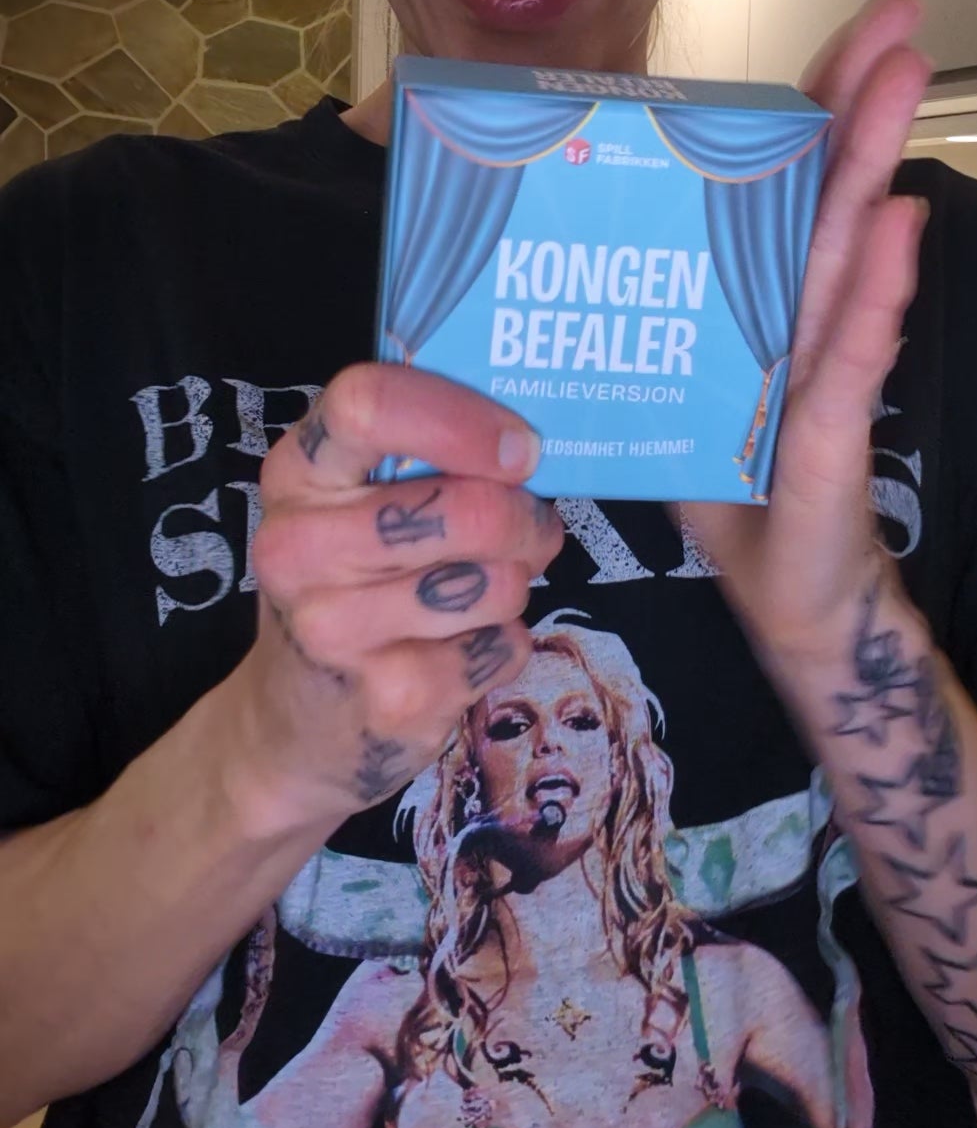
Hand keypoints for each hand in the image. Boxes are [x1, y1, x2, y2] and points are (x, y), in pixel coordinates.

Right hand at [230, 366, 561, 830]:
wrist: (295, 723)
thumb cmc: (348, 585)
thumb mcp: (352, 505)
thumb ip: (421, 458)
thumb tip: (530, 445)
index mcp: (296, 474)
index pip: (368, 405)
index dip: (463, 419)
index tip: (519, 446)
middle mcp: (298, 547)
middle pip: (466, 508)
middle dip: (524, 518)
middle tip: (529, 526)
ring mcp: (337, 628)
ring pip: (496, 581)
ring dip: (515, 582)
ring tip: (483, 587)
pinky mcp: (390, 697)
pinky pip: (502, 645)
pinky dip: (504, 644)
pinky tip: (459, 647)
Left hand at [679, 0, 931, 658]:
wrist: (784, 602)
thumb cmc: (731, 495)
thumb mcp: (666, 392)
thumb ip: (644, 325)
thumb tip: (555, 251)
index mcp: (759, 300)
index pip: (790, 187)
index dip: (817, 106)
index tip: (857, 28)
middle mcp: (801, 318)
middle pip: (828, 194)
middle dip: (861, 101)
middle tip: (902, 18)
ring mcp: (823, 368)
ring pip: (846, 250)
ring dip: (873, 161)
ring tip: (903, 78)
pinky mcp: (829, 431)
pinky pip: (851, 351)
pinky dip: (877, 287)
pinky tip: (900, 219)